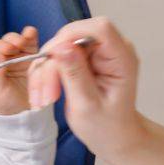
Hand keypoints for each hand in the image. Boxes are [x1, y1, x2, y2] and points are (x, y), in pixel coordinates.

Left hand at [0, 26, 39, 115]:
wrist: (24, 107)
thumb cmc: (4, 101)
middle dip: (1, 45)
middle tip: (9, 49)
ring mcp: (13, 53)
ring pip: (11, 40)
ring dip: (15, 39)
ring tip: (20, 43)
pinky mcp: (28, 52)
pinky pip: (28, 40)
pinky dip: (29, 34)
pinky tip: (30, 33)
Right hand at [26, 17, 144, 157]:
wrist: (112, 136)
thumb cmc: (106, 127)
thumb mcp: (87, 105)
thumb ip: (75, 74)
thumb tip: (61, 46)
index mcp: (122, 58)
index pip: (99, 28)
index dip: (71, 36)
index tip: (51, 59)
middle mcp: (111, 49)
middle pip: (72, 36)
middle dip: (52, 62)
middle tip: (44, 95)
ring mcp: (97, 52)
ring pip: (60, 46)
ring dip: (45, 71)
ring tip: (42, 100)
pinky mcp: (84, 57)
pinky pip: (58, 56)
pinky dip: (46, 74)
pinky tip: (44, 94)